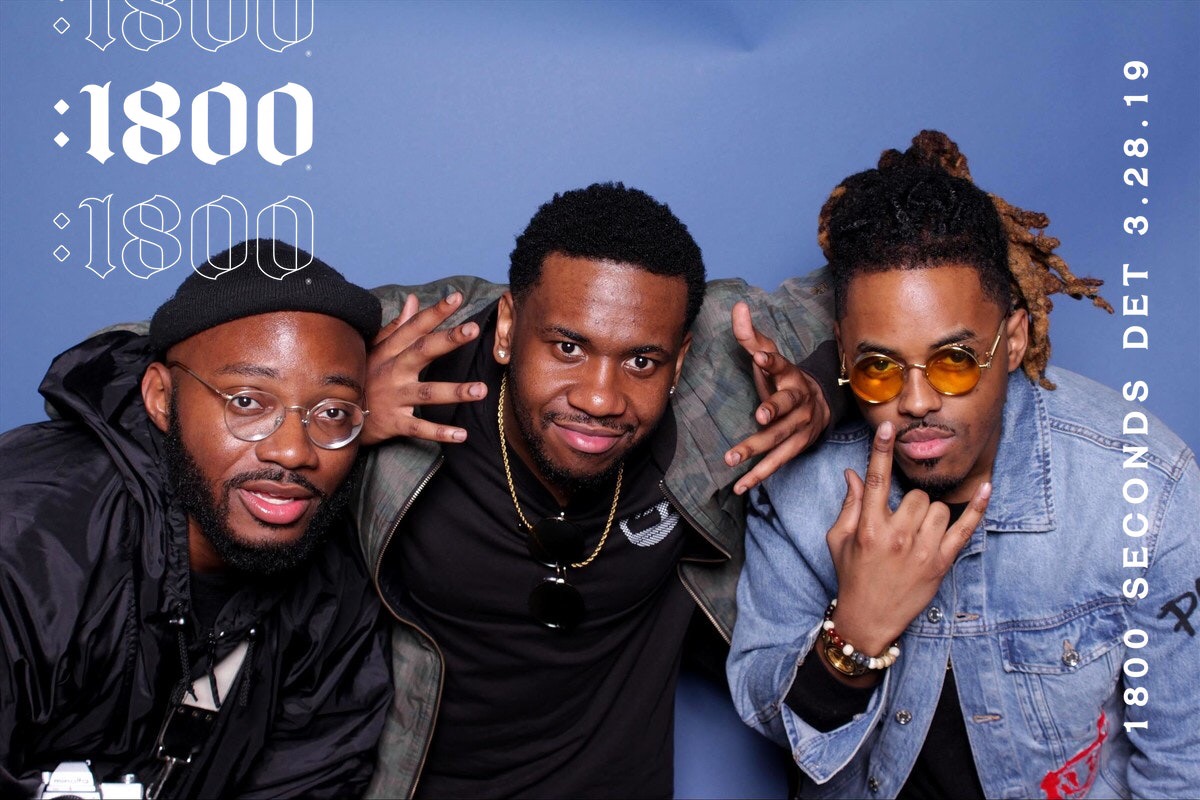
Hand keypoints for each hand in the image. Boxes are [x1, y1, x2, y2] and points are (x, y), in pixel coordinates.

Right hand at [360, 292, 487, 445]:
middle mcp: (393, 371)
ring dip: (454, 391)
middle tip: (472, 329)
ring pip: (427, 393)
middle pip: (422, 352)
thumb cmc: (362, 377)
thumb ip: (398, 326)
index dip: (435, 312)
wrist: (336, 416)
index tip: (456, 297)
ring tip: (482, 389)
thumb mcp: (374, 349)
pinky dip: (440, 433)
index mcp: (389, 351)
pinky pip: (419, 428)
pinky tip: (462, 435)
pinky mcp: (395, 422)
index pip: (414, 327)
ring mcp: (394, 397)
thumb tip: (414, 299)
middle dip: (447, 340)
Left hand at [724, 301, 830, 494]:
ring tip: (732, 458)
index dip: (771, 360)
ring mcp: (801, 426)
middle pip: (786, 405)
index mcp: (791, 375)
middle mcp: (799, 401)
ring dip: (757, 449)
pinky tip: (739, 485)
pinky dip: (759, 475)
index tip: (760, 356)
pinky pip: (778, 462)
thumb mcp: (770, 355)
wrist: (820, 404)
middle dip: (774, 410)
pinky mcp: (797, 447)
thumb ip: (751, 336)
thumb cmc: (784, 378)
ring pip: (779, 438)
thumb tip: (737, 306)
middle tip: (760, 417)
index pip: (781, 364)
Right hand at [825, 421, 990, 656]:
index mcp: (869, 528)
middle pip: (916, 496)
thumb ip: (850, 504)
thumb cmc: (852, 575)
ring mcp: (923, 550)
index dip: (881, 451)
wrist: (869, 618)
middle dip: (910, 503)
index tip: (888, 427)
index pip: (876, 480)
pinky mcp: (941, 562)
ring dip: (930, 514)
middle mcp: (897, 536)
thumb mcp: (839, 539)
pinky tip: (987, 488)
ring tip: (918, 533)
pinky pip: (965, 528)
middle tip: (901, 522)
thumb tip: (853, 472)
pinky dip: (978, 508)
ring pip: (939, 509)